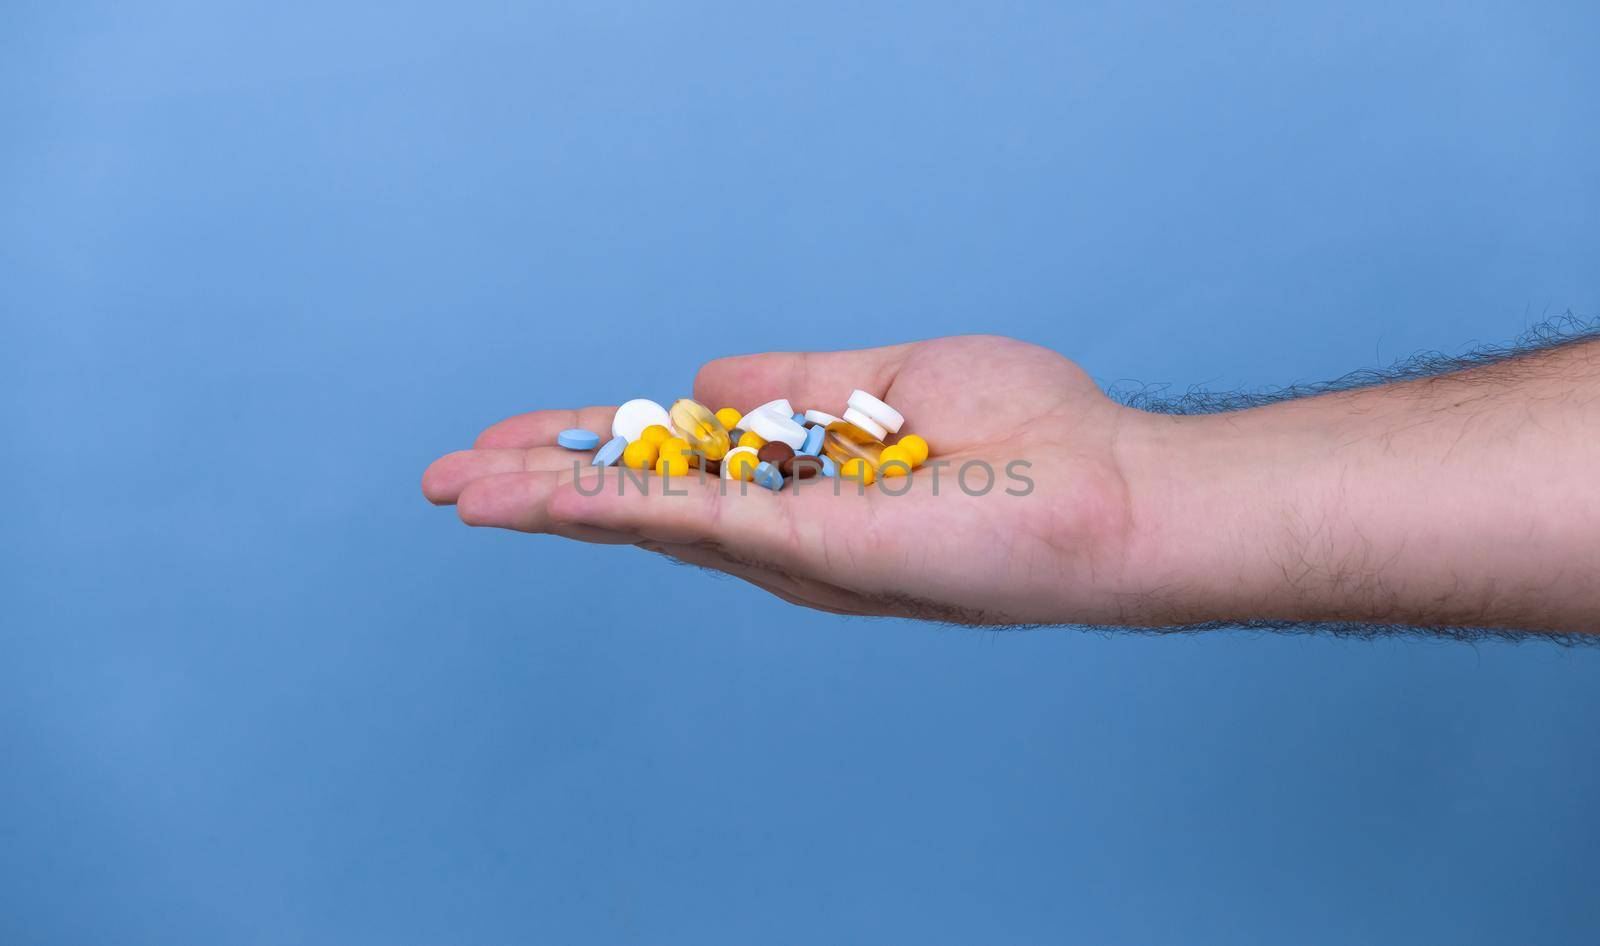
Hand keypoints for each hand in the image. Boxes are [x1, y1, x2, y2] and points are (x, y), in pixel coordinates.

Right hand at [422, 335, 1154, 623]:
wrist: (1111, 493)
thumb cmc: (1030, 438)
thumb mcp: (892, 378)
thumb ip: (795, 384)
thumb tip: (705, 379)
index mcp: (804, 484)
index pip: (677, 464)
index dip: (596, 447)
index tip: (522, 435)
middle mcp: (786, 528)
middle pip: (641, 501)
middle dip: (541, 484)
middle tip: (449, 476)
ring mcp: (792, 547)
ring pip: (645, 519)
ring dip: (545, 498)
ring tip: (457, 486)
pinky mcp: (811, 551)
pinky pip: (692, 522)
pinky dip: (609, 505)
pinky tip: (536, 492)